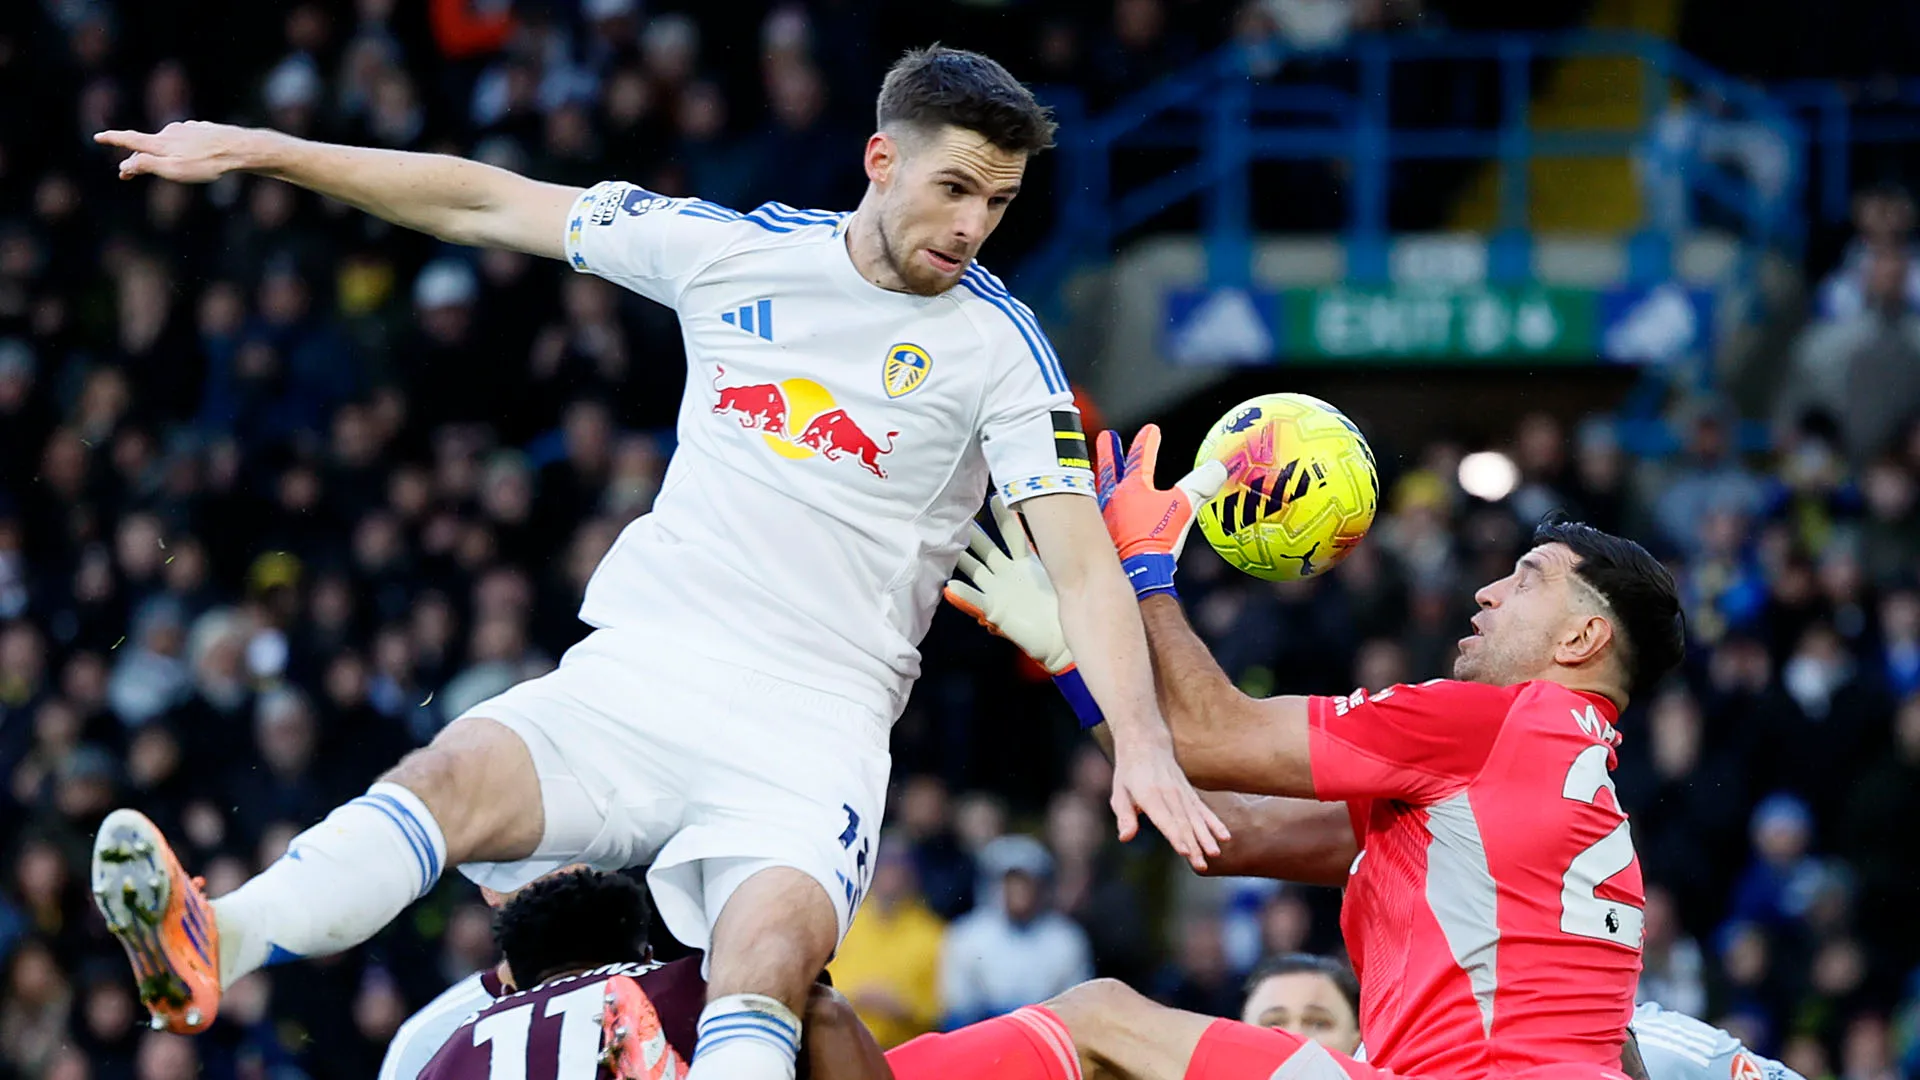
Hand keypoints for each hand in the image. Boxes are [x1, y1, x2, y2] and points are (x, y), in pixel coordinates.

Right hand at [95, 121, 261, 183]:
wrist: (240, 149)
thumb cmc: (207, 164)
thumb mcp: (174, 170)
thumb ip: (149, 165)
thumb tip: (127, 163)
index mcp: (161, 143)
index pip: (130, 139)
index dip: (113, 139)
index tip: (98, 136)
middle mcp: (171, 132)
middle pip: (147, 145)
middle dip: (135, 159)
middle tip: (126, 174)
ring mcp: (187, 129)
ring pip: (167, 143)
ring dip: (158, 154)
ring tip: (158, 168)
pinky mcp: (202, 130)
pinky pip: (184, 141)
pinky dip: (178, 150)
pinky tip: (188, 157)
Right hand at [944, 493, 1072, 673]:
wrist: (1060, 641)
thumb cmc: (1062, 609)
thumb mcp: (1061, 577)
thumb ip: (1057, 553)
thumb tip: (1072, 522)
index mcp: (1025, 562)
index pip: (1011, 533)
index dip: (1002, 517)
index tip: (995, 497)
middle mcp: (1007, 573)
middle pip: (986, 547)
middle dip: (973, 533)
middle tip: (957, 513)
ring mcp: (998, 590)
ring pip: (974, 568)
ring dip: (960, 557)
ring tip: (943, 544)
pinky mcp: (994, 610)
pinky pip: (975, 600)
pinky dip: (963, 594)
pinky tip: (949, 586)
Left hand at [1094, 425, 1227, 598]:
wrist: (1132, 575)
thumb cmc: (1155, 540)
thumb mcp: (1183, 509)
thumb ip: (1200, 485)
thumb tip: (1218, 466)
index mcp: (1132, 489)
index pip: (1140, 459)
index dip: (1147, 442)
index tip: (1151, 429)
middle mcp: (1112, 501)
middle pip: (1109, 470)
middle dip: (1109, 453)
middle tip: (1106, 438)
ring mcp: (1103, 520)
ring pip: (1098, 492)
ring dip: (1101, 480)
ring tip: (1099, 474)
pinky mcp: (1099, 540)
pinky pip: (1095, 518)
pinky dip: (1097, 511)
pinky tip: (1101, 518)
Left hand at [1109, 732, 1229, 871]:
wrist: (1147, 744)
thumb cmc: (1129, 774)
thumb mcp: (1119, 793)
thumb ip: (1125, 816)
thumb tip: (1125, 837)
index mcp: (1149, 795)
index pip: (1164, 819)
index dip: (1174, 835)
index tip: (1184, 852)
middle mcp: (1169, 794)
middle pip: (1183, 822)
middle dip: (1193, 844)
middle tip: (1201, 864)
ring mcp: (1182, 793)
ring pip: (1196, 818)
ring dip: (1206, 837)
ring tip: (1215, 854)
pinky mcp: (1190, 793)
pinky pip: (1204, 810)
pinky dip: (1215, 823)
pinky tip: (1225, 837)